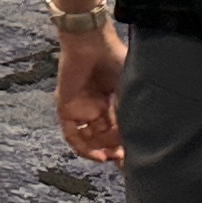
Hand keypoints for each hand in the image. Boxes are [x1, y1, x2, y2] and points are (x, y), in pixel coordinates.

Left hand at [56, 23, 126, 163]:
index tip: (135, 158)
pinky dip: (83, 148)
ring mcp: (79, 108)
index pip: (116, 128)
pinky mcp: (65, 108)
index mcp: (109, 100)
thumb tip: (136, 135)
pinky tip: (97, 156)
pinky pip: (72, 134)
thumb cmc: (113, 57)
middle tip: (126, 161)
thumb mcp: (126, 89)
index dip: (125, 144)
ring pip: (89, 139)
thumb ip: (127, 111)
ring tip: (114, 158)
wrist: (91, 41)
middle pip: (102, 137)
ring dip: (100, 151)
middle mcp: (94, 106)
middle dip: (114, 151)